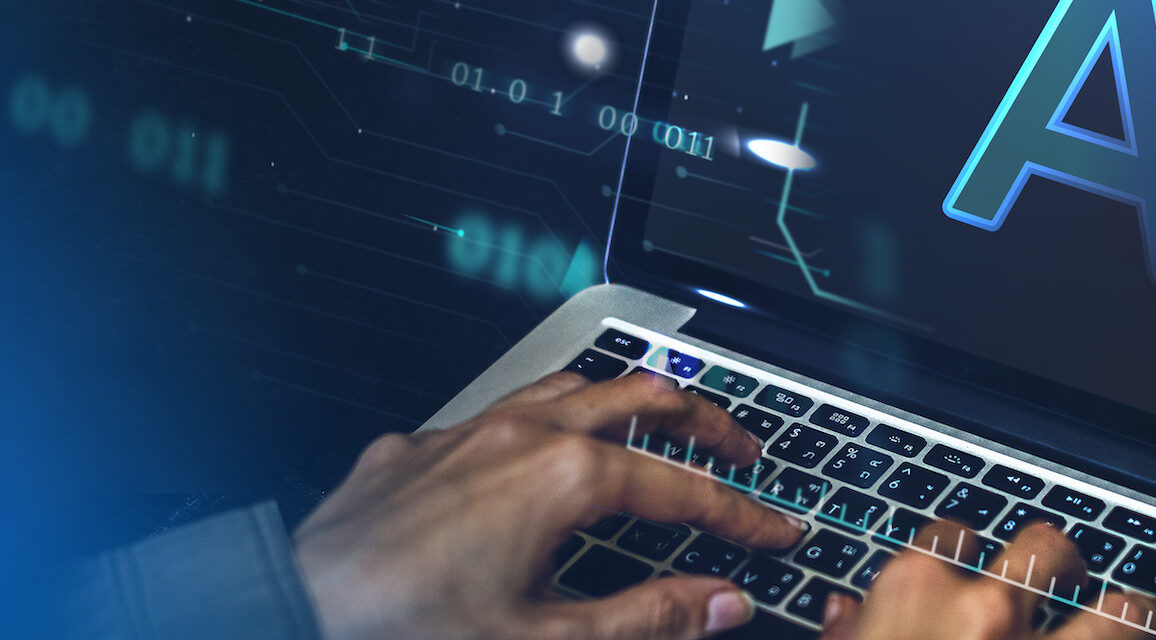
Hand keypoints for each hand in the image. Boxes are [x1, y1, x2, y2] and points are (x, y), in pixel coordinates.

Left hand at [293, 371, 807, 639]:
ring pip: (568, 386)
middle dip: (703, 420)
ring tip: (659, 423)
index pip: (683, 488)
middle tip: (742, 450)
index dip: (742, 512)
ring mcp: (462, 434)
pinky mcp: (414, 449)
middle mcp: (517, 437)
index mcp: (562, 479)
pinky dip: (545, 421)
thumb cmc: (401, 633)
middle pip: (640, 397)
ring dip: (627, 401)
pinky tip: (539, 454)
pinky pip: (496, 411)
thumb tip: (717, 603)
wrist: (282, 614)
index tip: (777, 528)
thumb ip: (647, 617)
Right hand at [819, 520, 1155, 639]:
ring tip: (1142, 615)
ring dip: (1133, 613)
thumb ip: (853, 636)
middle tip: (1069, 579)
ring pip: (1120, 612)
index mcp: (914, 597)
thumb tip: (845, 614)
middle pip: (1045, 548)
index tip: (971, 564)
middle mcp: (988, 614)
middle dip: (1062, 560)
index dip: (965, 551)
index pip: (949, 538)